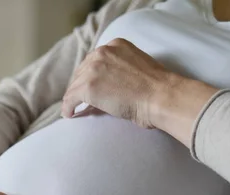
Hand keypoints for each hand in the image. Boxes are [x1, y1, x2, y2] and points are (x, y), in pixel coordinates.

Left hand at [61, 38, 218, 146]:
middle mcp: (102, 52)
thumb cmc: (157, 88)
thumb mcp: (137, 67)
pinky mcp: (87, 87)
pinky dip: (68, 108)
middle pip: (81, 71)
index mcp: (116, 45)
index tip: (89, 86)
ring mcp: (93, 69)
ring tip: (73, 109)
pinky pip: (70, 99)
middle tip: (79, 100)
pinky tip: (69, 114)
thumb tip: (104, 86)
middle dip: (80, 86)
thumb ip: (119, 69)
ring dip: (74, 98)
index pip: (94, 59)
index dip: (89, 75)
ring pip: (74, 85)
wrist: (161, 96)